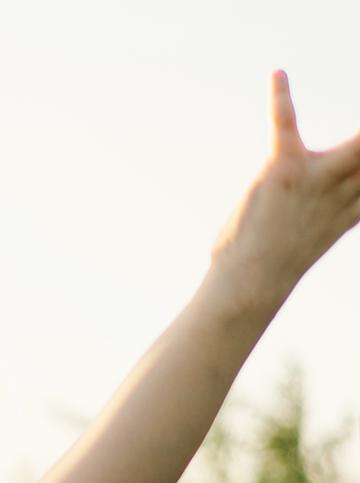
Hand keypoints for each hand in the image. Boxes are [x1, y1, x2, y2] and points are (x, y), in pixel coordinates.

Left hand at [211, 72, 359, 307]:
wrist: (250, 288)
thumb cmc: (269, 270)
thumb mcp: (312, 241)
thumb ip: (330, 217)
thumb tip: (334, 213)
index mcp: (351, 208)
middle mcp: (342, 191)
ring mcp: (315, 180)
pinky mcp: (284, 171)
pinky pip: (284, 126)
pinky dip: (280, 100)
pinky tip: (277, 76)